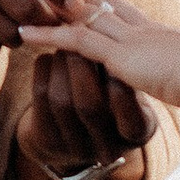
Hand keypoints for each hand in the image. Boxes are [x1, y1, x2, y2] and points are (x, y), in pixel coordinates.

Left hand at [15, 48, 154, 179]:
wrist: (78, 135)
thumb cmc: (115, 99)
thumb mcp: (134, 91)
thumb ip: (131, 71)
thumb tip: (118, 31)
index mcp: (137, 133)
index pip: (129, 114)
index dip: (118, 81)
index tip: (110, 51)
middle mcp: (107, 148)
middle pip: (89, 105)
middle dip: (81, 64)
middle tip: (78, 34)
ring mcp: (74, 148)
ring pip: (61, 99)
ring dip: (61, 63)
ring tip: (64, 43)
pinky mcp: (46, 139)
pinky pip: (41, 96)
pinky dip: (44, 68)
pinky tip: (50, 57)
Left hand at [17, 0, 179, 105]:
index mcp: (161, 34)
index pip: (121, 10)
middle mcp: (143, 29)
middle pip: (98, 3)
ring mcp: (130, 39)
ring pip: (81, 16)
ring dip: (48, 6)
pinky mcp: (121, 55)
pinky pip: (76, 42)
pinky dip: (48, 36)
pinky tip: (24, 35)